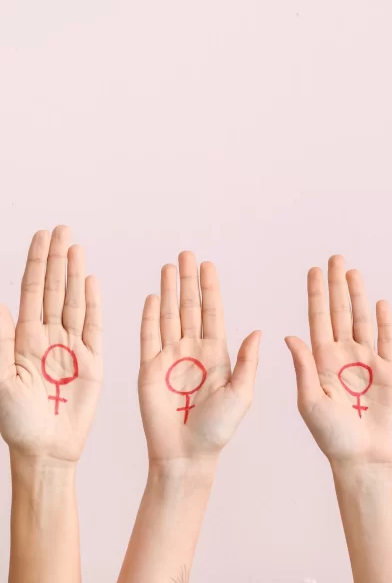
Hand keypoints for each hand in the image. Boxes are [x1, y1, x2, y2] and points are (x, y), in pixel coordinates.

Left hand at [0, 226, 102, 461]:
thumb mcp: (0, 380)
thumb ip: (0, 341)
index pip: (32, 292)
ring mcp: (72, 346)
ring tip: (76, 247)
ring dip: (76, 274)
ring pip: (75, 302)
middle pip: (55, 290)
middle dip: (57, 259)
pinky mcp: (93, 360)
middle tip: (62, 230)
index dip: (36, 264)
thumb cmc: (17, 422)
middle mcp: (48, 337)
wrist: (46, 449)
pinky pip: (95, 326)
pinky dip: (95, 303)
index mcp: (23, 340)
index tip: (41, 237)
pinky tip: (92, 282)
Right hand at [138, 252, 259, 463]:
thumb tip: (258, 330)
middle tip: (186, 255)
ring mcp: (170, 357)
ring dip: (169, 291)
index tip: (208, 265)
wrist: (187, 454)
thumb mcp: (242, 393)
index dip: (210, 288)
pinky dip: (149, 316)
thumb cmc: (218, 428)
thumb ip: (248, 361)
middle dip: (188, 281)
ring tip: (168, 267)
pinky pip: (148, 337)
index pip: (213, 312)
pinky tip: (153, 297)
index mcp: (217, 353)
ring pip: (169, 316)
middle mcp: (193, 350)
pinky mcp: (148, 369)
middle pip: (190, 307)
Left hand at [285, 255, 391, 467]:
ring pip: (362, 320)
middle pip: (340, 312)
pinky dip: (385, 321)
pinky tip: (380, 302)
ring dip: (358, 296)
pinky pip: (387, 340)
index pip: (318, 319)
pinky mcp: (389, 371)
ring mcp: (367, 362)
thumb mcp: (309, 401)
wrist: (362, 459)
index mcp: (322, 361)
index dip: (316, 294)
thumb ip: (303, 367)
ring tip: (353, 272)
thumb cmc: (331, 436)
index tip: (314, 270)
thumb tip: (289, 335)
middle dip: (337, 285)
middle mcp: (343, 356)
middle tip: (335, 258)